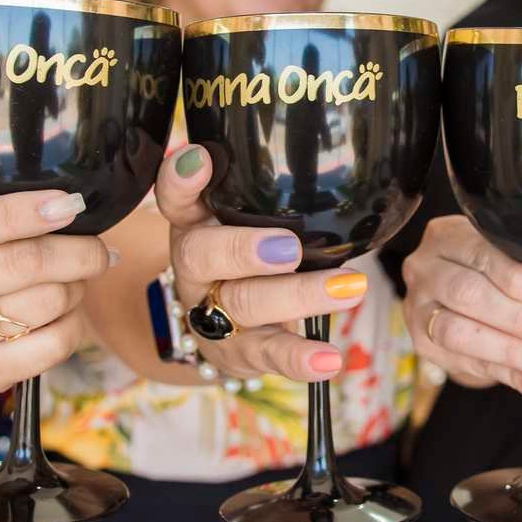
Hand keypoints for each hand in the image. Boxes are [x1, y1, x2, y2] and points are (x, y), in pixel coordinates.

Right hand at [0, 171, 115, 394]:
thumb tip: (0, 117)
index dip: (19, 213)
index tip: (67, 202)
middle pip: (25, 265)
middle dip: (78, 250)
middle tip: (99, 243)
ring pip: (49, 302)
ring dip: (78, 283)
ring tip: (76, 272)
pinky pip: (56, 344)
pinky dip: (75, 321)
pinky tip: (65, 307)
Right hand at [155, 145, 367, 381]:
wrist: (219, 328)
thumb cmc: (243, 257)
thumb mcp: (240, 221)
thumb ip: (263, 194)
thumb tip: (334, 166)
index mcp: (192, 225)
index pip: (175, 198)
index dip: (181, 180)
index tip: (200, 161)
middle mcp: (194, 269)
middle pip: (204, 256)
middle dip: (244, 250)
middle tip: (288, 247)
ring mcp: (213, 315)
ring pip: (244, 305)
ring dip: (298, 295)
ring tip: (347, 287)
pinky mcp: (241, 354)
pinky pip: (270, 355)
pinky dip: (301, 359)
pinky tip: (329, 360)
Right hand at [400, 215, 521, 400]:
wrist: (457, 301)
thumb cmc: (493, 275)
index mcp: (449, 236)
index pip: (482, 252)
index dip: (520, 277)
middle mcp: (425, 267)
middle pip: (468, 293)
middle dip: (519, 319)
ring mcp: (417, 307)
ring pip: (458, 332)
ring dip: (510, 351)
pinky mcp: (423, 344)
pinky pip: (463, 363)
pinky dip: (504, 374)